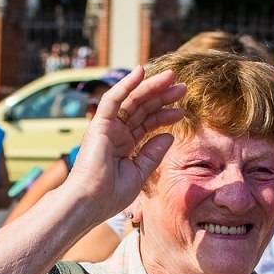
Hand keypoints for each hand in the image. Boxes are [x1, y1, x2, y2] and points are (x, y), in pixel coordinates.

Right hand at [62, 67, 185, 223]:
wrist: (90, 201)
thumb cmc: (111, 194)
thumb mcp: (139, 173)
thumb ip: (153, 153)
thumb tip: (169, 136)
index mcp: (125, 144)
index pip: (147, 123)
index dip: (165, 115)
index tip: (182, 111)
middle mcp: (116, 132)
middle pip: (142, 108)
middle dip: (162, 97)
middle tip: (183, 88)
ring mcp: (107, 127)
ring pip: (132, 100)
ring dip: (151, 87)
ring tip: (172, 78)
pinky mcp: (99, 124)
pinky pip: (114, 99)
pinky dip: (126, 84)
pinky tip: (140, 71)